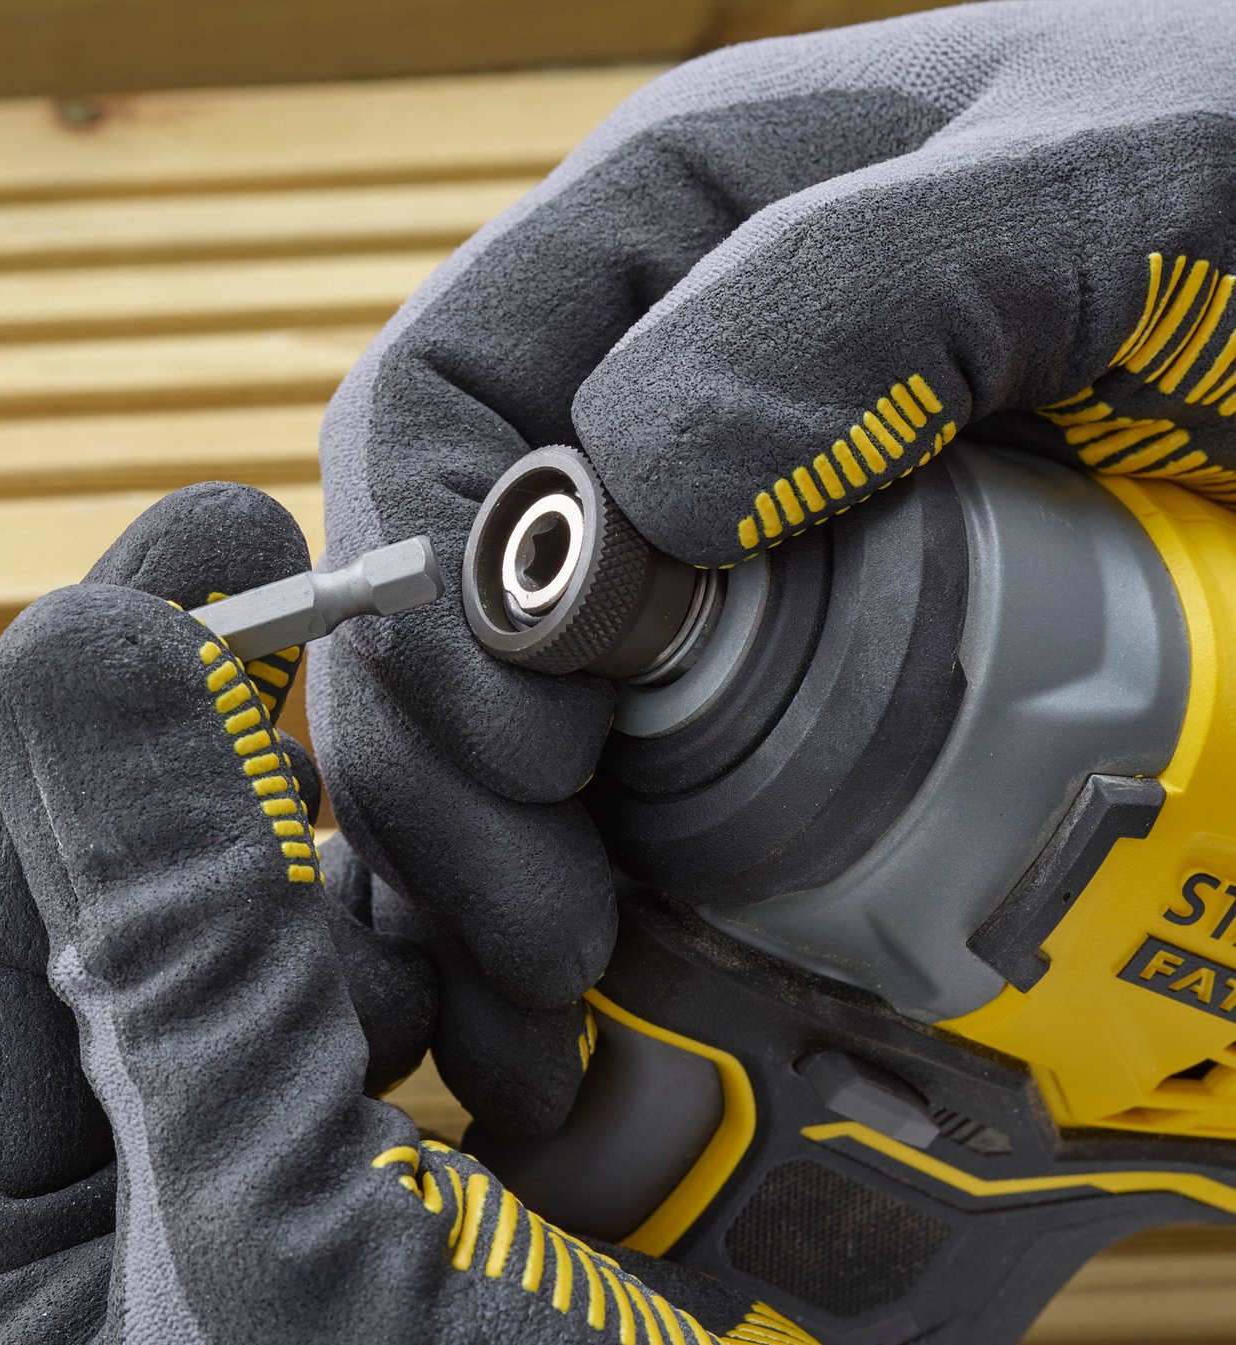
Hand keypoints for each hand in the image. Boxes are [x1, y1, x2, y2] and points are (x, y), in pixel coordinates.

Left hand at [0, 489, 810, 1344]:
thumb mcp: (284, 1246)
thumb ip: (172, 945)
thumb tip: (83, 642)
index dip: (107, 709)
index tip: (220, 540)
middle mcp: (53, 1239)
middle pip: (128, 920)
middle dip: (267, 822)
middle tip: (392, 732)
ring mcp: (213, 1216)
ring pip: (257, 965)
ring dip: (371, 913)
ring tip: (483, 939)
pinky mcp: (344, 1208)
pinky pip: (356, 1031)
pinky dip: (436, 985)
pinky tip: (511, 1005)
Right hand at [310, 0, 1235, 1133]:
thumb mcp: (1098, 194)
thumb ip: (859, 286)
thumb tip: (636, 486)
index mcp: (667, 240)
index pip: (437, 400)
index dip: (428, 586)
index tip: (531, 749)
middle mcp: (643, 390)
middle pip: (442, 584)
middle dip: (443, 771)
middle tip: (538, 934)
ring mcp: (688, 529)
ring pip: (499, 697)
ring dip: (484, 860)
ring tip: (543, 997)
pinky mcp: (745, 642)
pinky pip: (606, 759)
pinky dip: (573, 875)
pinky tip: (595, 971)